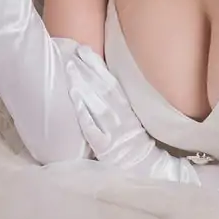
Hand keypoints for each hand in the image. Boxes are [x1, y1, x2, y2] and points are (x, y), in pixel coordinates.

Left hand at [64, 43, 187, 180]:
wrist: (148, 168)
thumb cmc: (137, 145)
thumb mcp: (132, 120)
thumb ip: (119, 104)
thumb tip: (102, 83)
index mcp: (126, 108)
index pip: (109, 82)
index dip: (96, 66)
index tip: (83, 50)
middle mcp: (119, 116)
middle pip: (100, 89)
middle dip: (86, 71)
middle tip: (71, 54)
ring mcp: (113, 130)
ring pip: (95, 105)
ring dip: (83, 88)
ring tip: (69, 73)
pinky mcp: (106, 146)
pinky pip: (93, 129)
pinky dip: (85, 115)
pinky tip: (75, 103)